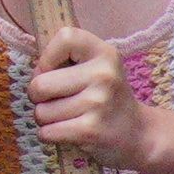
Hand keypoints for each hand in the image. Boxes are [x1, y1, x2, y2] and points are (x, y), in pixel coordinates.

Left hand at [27, 24, 157, 169]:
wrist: (138, 132)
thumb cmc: (105, 97)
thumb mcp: (96, 68)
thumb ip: (66, 60)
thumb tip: (35, 72)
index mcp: (105, 54)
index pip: (65, 37)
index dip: (48, 58)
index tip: (56, 71)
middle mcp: (104, 75)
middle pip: (39, 84)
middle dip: (40, 97)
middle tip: (60, 100)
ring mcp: (98, 103)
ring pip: (41, 112)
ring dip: (48, 119)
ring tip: (70, 117)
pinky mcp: (90, 130)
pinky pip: (46, 133)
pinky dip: (51, 135)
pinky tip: (70, 132)